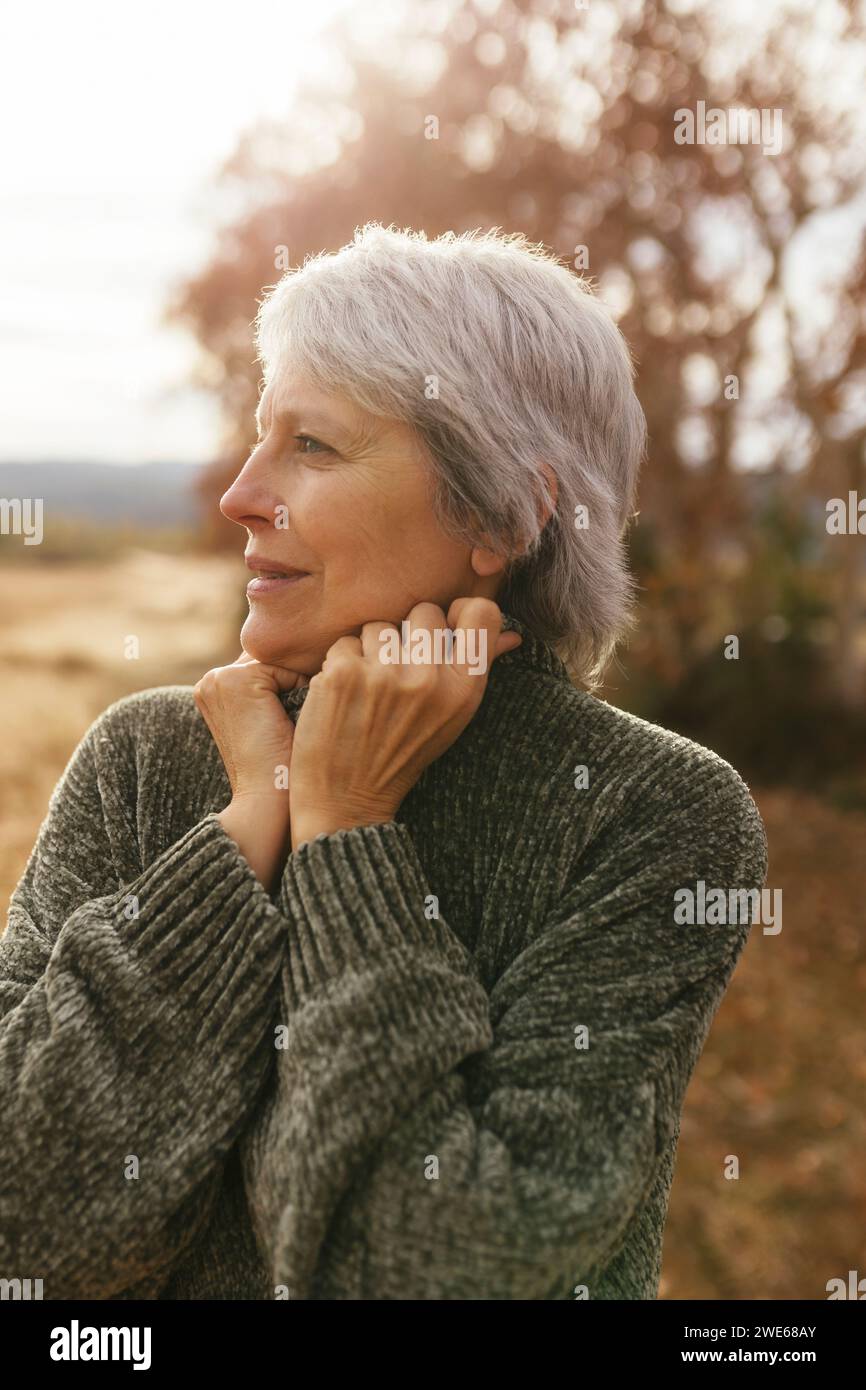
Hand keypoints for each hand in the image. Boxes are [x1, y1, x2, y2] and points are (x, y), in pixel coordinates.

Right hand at [194, 653, 308, 888]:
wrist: (267, 804)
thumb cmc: (281, 771)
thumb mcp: (275, 724)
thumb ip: (281, 691)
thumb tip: (318, 663)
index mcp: (215, 691)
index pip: (270, 666)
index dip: (298, 682)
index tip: (318, 704)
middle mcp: (212, 680)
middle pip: (277, 659)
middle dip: (302, 675)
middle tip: (322, 706)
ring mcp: (221, 678)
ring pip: (286, 661)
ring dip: (307, 682)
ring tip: (317, 713)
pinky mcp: (238, 680)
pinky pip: (290, 668)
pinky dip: (307, 689)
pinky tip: (306, 718)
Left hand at [288, 598, 521, 850]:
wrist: (348, 800)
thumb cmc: (402, 755)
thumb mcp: (452, 717)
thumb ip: (478, 668)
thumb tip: (513, 636)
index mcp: (466, 689)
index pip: (482, 614)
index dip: (457, 614)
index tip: (442, 630)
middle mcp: (431, 680)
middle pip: (423, 612)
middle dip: (406, 636)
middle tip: (395, 674)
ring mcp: (386, 675)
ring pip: (378, 626)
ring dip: (368, 651)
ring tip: (367, 691)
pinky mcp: (345, 674)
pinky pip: (344, 643)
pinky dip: (338, 666)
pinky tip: (343, 697)